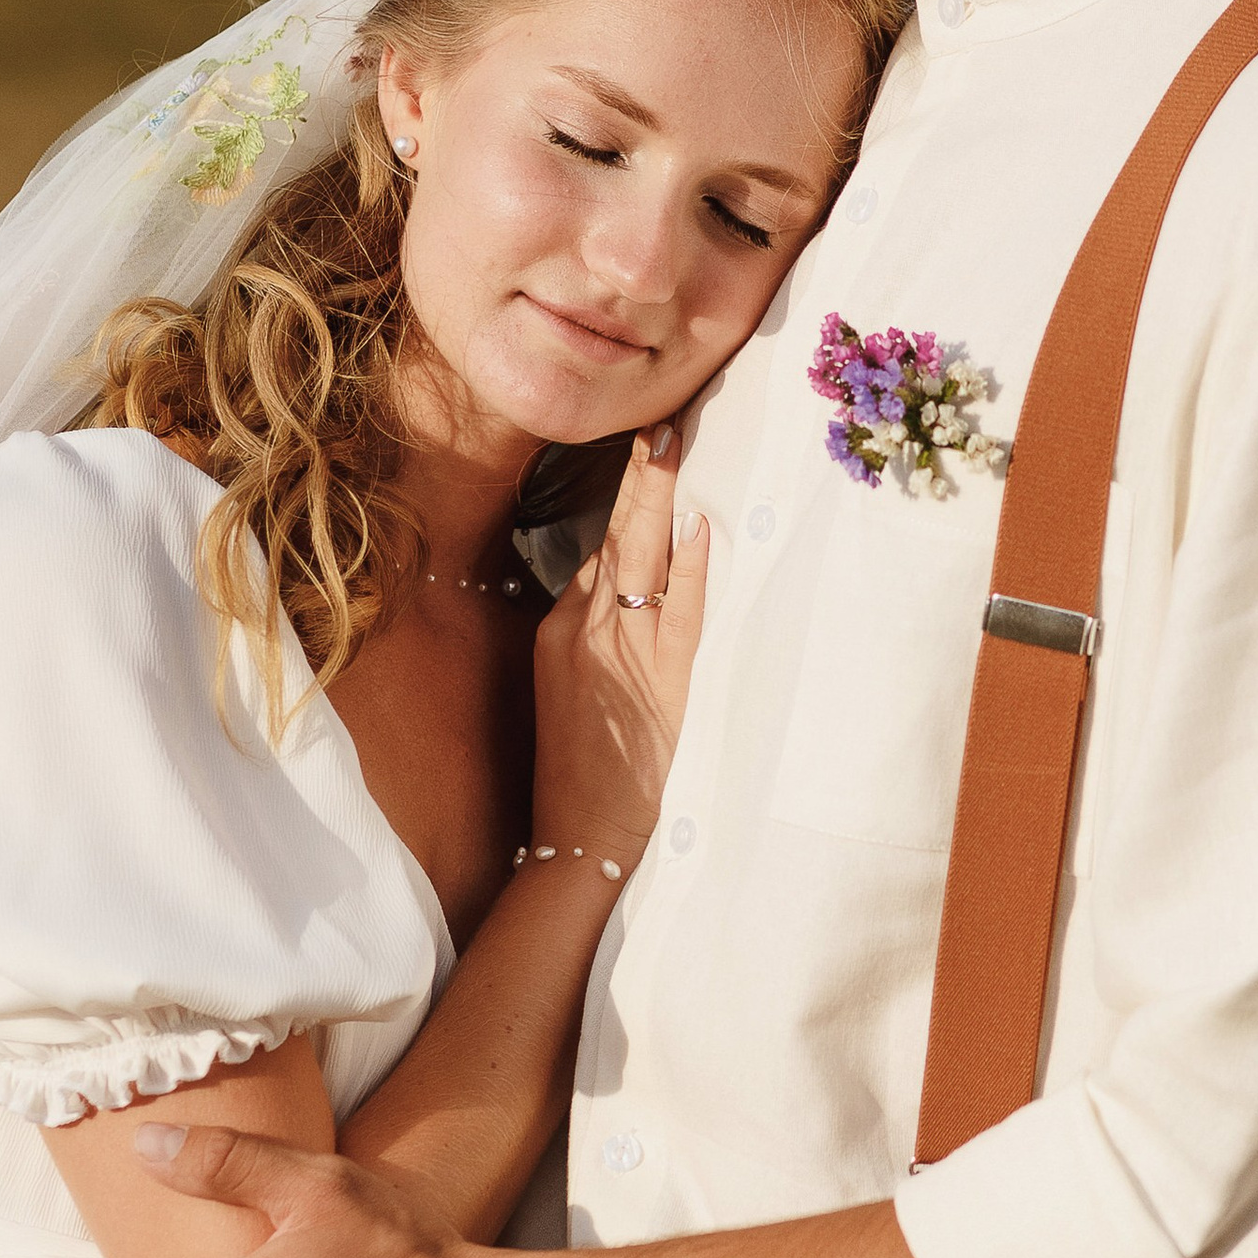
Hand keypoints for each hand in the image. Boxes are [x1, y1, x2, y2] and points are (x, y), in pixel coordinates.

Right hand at [529, 424, 709, 863]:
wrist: (578, 838)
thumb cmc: (582, 772)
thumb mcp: (569, 692)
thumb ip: (591, 640)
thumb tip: (616, 590)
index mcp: (560, 630)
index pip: (596, 547)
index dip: (624, 497)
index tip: (644, 450)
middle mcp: (583, 629)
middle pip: (614, 535)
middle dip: (640, 475)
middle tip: (660, 419)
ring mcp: (618, 650)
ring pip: (640, 556)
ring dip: (660, 496)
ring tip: (674, 441)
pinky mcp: (657, 679)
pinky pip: (677, 608)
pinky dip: (687, 565)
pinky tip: (698, 524)